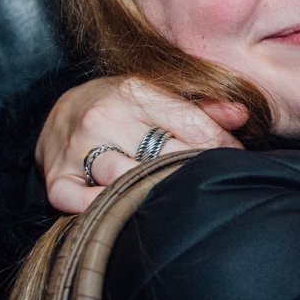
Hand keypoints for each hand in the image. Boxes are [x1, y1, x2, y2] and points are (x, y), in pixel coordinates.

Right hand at [36, 77, 246, 212]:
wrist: (60, 111)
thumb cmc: (123, 106)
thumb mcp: (158, 96)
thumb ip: (201, 108)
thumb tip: (242, 115)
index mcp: (136, 91)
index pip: (193, 125)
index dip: (221, 146)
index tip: (235, 159)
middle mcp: (105, 116)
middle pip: (165, 155)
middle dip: (191, 171)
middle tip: (207, 182)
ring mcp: (78, 148)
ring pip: (126, 179)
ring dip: (152, 191)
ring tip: (171, 198)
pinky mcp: (57, 177)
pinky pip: (79, 201)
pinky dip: (100, 207)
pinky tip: (121, 207)